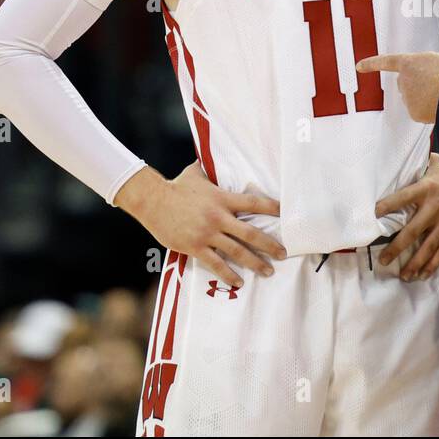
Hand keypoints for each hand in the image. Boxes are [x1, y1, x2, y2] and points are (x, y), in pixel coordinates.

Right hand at [116, 161, 284, 287]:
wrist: (152, 200)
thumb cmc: (175, 186)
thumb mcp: (195, 173)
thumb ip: (207, 169)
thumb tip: (209, 155)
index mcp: (222, 198)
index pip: (253, 203)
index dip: (271, 208)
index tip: (285, 214)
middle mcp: (218, 217)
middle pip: (251, 233)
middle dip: (270, 245)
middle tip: (284, 253)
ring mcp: (207, 233)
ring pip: (237, 251)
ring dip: (255, 263)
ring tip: (268, 271)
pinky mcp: (195, 247)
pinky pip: (215, 264)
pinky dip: (228, 274)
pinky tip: (239, 282)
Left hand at [356, 52, 438, 122]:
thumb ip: (425, 67)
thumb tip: (427, 80)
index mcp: (410, 62)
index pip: (386, 62)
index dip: (372, 63)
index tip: (359, 66)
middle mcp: (404, 80)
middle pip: (405, 85)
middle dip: (415, 86)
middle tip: (435, 85)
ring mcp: (408, 98)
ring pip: (414, 100)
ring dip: (425, 99)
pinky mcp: (414, 113)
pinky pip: (421, 113)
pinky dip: (429, 111)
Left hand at [375, 153, 438, 279]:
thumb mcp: (437, 164)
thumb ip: (420, 167)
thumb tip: (403, 161)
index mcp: (427, 188)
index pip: (402, 198)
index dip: (387, 206)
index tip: (373, 214)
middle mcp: (436, 207)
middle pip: (412, 232)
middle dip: (396, 248)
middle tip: (383, 260)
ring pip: (429, 247)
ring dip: (415, 263)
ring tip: (404, 275)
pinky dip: (434, 264)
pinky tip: (424, 274)